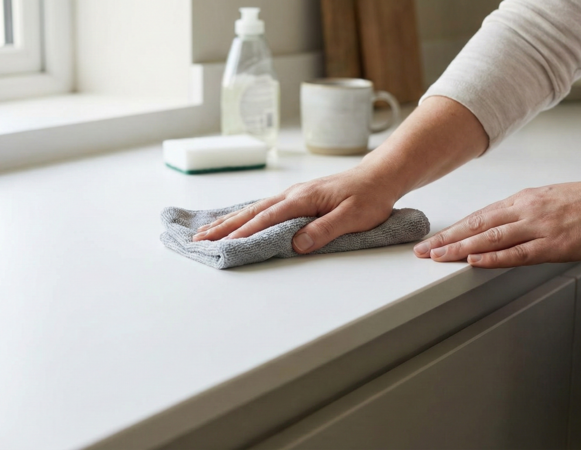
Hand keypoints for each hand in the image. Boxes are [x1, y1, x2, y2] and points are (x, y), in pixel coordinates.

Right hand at [192, 165, 399, 253]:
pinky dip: (245, 215)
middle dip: (224, 227)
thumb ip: (324, 230)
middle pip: (252, 212)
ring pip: (254, 209)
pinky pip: (264, 208)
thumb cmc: (370, 196)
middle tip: (200, 239)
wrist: (381, 175)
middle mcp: (293, 194)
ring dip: (230, 221)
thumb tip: (297, 244)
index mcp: (303, 199)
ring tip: (207, 231)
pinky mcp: (297, 198)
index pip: (268, 218)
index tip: (224, 245)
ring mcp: (293, 195)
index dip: (245, 233)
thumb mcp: (354, 218)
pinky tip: (236, 220)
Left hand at [413, 174, 580, 267]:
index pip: (478, 216)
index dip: (452, 229)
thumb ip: (524, 212)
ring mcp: (539, 227)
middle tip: (421, 250)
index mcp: (523, 200)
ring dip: (459, 248)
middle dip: (446, 239)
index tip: (432, 240)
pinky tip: (474, 261)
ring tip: (436, 257)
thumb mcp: (550, 199)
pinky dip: (493, 257)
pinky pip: (517, 253)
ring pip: (490, 238)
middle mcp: (525, 210)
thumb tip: (502, 225)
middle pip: (476, 226)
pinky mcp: (554, 244)